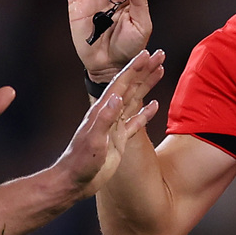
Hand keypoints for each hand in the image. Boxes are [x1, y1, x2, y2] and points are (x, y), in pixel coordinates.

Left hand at [53, 49, 164, 196]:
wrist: (75, 180)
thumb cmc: (81, 161)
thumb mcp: (94, 140)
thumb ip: (105, 119)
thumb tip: (118, 97)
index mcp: (102, 110)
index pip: (121, 84)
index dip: (134, 68)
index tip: (146, 54)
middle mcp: (109, 114)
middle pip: (131, 86)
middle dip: (145, 70)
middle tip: (160, 55)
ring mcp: (115, 126)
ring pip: (135, 100)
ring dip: (147, 85)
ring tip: (160, 70)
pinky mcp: (120, 140)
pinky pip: (135, 122)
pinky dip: (146, 112)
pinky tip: (155, 104)